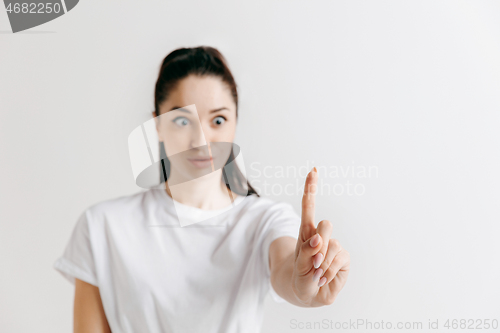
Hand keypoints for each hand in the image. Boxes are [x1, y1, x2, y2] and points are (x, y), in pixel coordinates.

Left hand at [291, 167, 350, 306]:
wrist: (308, 294)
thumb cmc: (300, 277)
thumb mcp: (298, 267)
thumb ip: (306, 253)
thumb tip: (318, 240)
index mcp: (305, 232)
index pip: (309, 205)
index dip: (311, 188)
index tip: (313, 171)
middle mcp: (320, 235)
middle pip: (325, 224)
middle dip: (318, 242)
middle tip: (312, 261)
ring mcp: (333, 245)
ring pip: (332, 245)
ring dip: (321, 262)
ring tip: (316, 272)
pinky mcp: (344, 257)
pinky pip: (339, 258)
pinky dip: (329, 270)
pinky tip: (323, 277)